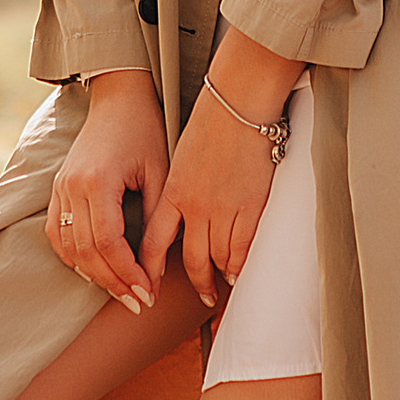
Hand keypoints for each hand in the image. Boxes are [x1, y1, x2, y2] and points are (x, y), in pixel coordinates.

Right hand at [45, 71, 165, 313]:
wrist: (120, 98)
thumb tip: (155, 273)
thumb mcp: (161, 174)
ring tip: (121, 292)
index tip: (148, 293)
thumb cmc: (146, 132)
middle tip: (139, 303)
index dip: (128, 273)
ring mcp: (59, 187)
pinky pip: (55, 233)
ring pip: (68, 247)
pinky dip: (73, 257)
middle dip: (113, 282)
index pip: (107, 243)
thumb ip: (156, 224)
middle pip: (86, 251)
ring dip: (93, 274)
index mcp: (97, 181)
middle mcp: (71, 186)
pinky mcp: (57, 187)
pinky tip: (95, 270)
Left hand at [142, 33, 302, 309]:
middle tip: (199, 296)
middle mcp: (195, 206)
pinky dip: (239, 264)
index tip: (148, 288)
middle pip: (189, 260)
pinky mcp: (251, 206)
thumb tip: (174, 217)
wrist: (238, 103)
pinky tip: (237, 272)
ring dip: (217, 277)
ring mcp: (224, 208)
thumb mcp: (180, 161)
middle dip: (193, 283)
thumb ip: (176, 192)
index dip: (148, 271)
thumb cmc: (209, 125)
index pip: (153, 244)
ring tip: (219, 287)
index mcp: (172, 192)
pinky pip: (243, 248)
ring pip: (217, 258)